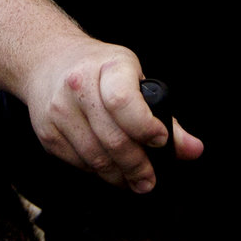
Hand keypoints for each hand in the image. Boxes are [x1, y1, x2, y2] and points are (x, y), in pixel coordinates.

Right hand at [23, 39, 202, 193]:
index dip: (145, 127)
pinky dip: (98, 172)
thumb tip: (194, 149)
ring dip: (119, 176)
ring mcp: (59, 110)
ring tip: (133, 180)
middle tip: (149, 180)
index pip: (123, 101)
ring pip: (96, 158)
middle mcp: (79, 85)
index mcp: (108, 66)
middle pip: (113, 138)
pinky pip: (79, 163)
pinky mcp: (47, 132)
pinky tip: (109, 167)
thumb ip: (164, 114)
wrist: (49, 60)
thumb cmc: (99, 69)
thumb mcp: (133, 78)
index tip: (159, 140)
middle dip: (137, 166)